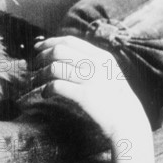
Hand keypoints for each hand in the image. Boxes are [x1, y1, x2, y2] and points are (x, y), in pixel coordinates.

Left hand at [32, 36, 149, 139]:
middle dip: (41, 57)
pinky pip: (57, 86)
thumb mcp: (109, 72)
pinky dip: (46, 89)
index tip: (37, 47)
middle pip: (59, 50)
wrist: (129, 122)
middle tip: (34, 66)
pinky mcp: (85, 96)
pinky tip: (45, 94)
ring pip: (54, 67)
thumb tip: (64, 53)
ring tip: (37, 82)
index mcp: (101, 56)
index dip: (50, 42)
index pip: (70, 40)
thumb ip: (92, 61)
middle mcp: (96, 64)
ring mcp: (91, 79)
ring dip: (40, 74)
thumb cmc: (115, 99)